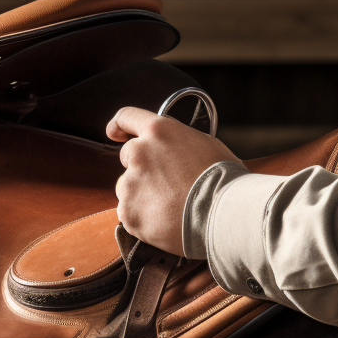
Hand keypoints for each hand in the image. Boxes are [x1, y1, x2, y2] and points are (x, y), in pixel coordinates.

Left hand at [106, 107, 239, 256]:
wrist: (222, 214)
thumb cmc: (222, 179)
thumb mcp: (204, 143)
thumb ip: (177, 140)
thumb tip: (170, 146)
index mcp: (159, 132)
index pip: (127, 117)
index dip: (119, 126)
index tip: (114, 133)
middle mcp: (139, 153)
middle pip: (128, 157)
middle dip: (141, 168)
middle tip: (165, 183)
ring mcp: (130, 184)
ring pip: (128, 188)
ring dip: (142, 195)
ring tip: (170, 206)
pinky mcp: (128, 212)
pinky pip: (130, 213)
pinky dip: (143, 218)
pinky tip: (165, 220)